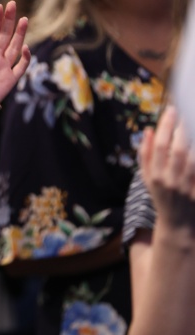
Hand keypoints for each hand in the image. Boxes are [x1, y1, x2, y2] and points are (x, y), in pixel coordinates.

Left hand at [0, 1, 29, 105]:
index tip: (0, 6)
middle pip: (4, 35)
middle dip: (9, 20)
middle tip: (13, 4)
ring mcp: (3, 68)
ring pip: (14, 47)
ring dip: (19, 34)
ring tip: (24, 19)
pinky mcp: (9, 80)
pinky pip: (20, 67)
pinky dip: (25, 58)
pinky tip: (24, 46)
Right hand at [140, 105, 194, 226]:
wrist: (178, 224)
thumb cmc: (160, 195)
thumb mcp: (146, 177)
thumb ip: (145, 154)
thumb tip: (148, 130)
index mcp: (154, 176)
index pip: (160, 146)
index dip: (166, 126)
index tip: (172, 110)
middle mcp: (170, 181)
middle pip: (179, 151)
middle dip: (183, 130)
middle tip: (187, 114)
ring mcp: (187, 187)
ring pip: (193, 159)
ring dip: (194, 141)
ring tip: (193, 126)